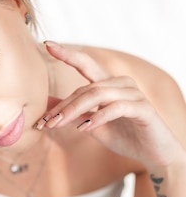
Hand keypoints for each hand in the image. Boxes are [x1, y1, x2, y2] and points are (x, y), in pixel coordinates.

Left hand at [36, 42, 180, 169]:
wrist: (153, 153)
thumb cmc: (124, 137)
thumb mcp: (91, 125)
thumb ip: (73, 114)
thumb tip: (48, 106)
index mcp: (108, 84)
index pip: (85, 64)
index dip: (67, 54)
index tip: (47, 43)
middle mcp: (121, 83)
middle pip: (85, 88)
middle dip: (62, 106)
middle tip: (44, 122)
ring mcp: (133, 94)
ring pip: (97, 95)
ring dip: (74, 111)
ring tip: (57, 125)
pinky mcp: (143, 108)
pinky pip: (116, 108)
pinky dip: (98, 117)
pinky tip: (84, 129)